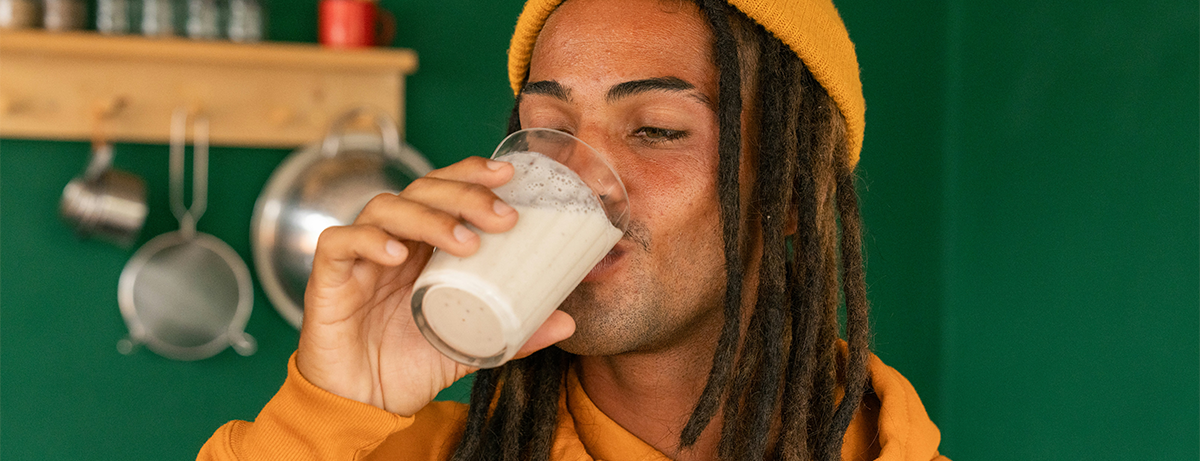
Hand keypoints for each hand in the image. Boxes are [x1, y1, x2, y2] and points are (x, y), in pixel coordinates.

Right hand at [295, 156, 576, 415]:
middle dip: (464, 194)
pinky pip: (340, 242)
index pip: (446, 189)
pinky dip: (368, 240)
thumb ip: (516, 333)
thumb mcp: (472, 344)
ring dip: (428, 218)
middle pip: (423, 190)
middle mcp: (394, 239)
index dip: (472, 173)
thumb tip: (568, 323)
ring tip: (465, 243)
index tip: (510, 175)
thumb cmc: (412, 363)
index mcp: (425, 244)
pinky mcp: (327, 277)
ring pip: (386, 208)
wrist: (365, 404)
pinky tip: (396, 253)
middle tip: (502, 217)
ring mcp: (360, 255)